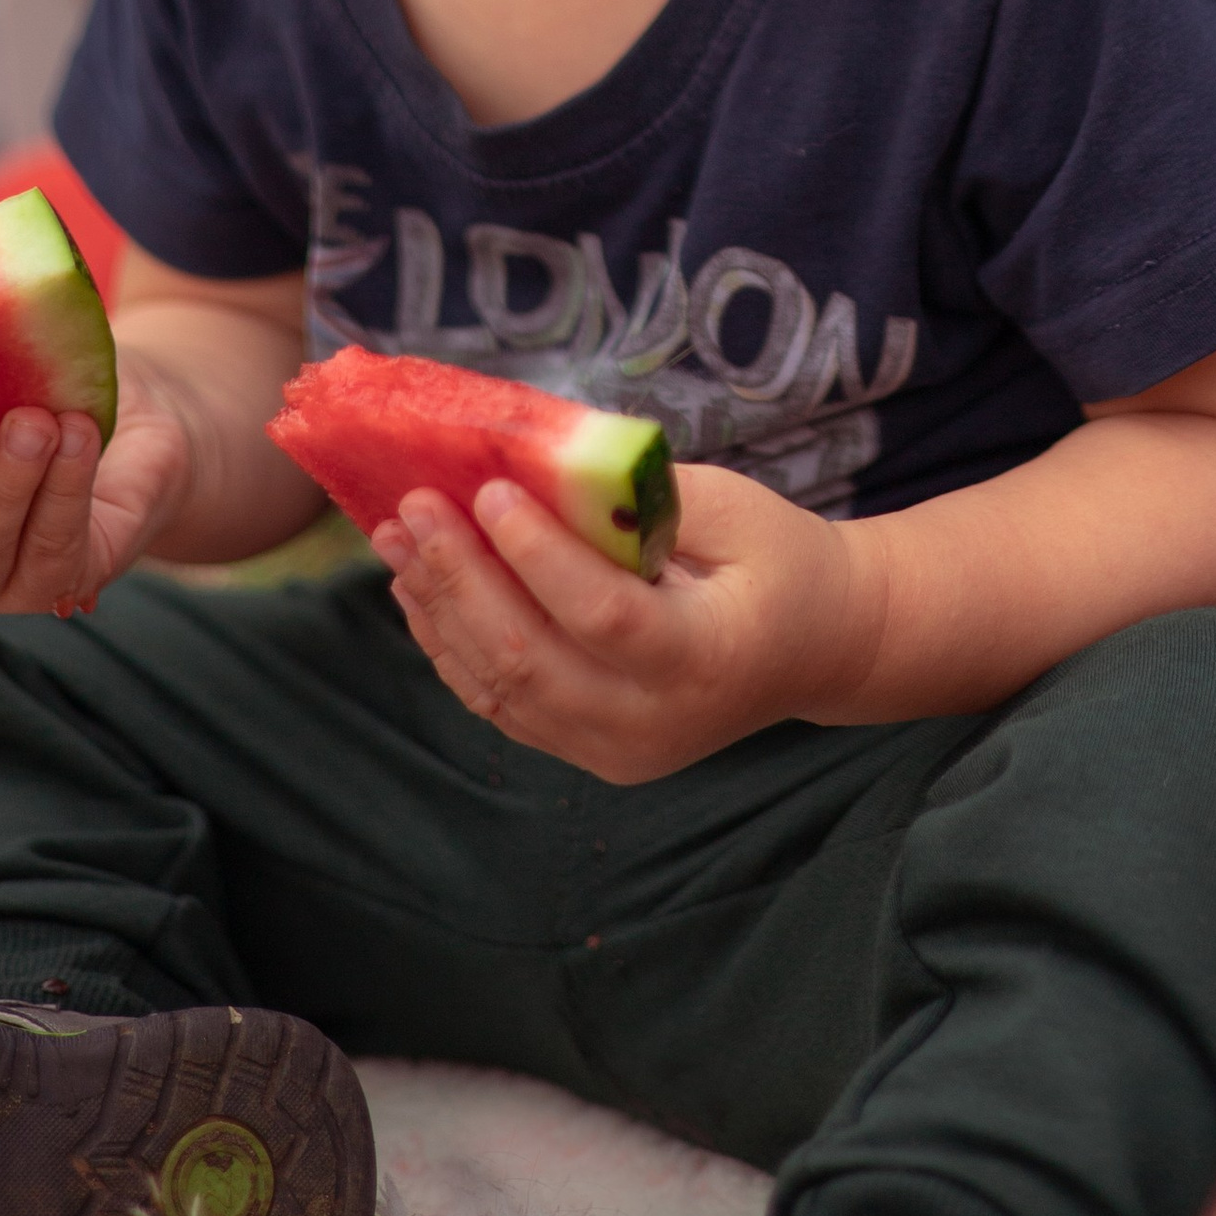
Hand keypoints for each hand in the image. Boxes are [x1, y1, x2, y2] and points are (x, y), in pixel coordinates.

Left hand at [378, 462, 885, 781]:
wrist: (819, 645)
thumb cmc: (779, 557)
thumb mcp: (731, 508)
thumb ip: (637, 497)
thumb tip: (531, 463)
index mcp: (706, 657)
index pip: (603, 614)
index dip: (538, 555)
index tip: (490, 489)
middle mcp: (655, 723)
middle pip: (531, 660)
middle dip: (462, 577)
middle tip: (415, 505)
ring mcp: (616, 751)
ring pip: (501, 689)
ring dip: (439, 609)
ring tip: (395, 538)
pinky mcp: (589, 752)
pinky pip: (502, 704)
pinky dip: (453, 645)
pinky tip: (419, 588)